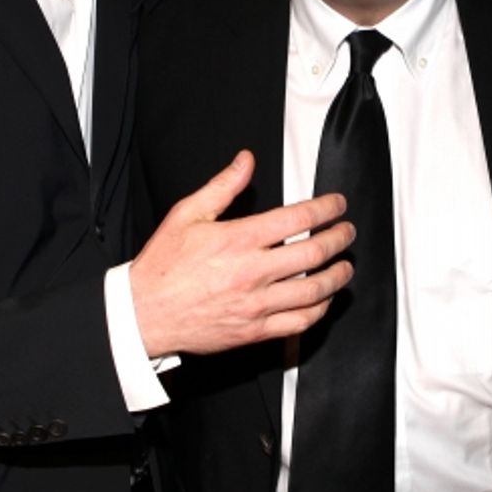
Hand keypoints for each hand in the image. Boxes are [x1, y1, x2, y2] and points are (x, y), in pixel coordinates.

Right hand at [130, 150, 353, 356]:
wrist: (143, 314)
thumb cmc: (162, 265)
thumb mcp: (187, 214)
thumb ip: (223, 186)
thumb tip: (246, 160)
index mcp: (238, 240)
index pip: (297, 219)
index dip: (326, 208)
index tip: (337, 204)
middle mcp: (251, 272)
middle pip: (314, 253)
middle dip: (340, 238)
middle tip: (348, 231)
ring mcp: (255, 304)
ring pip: (314, 290)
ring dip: (338, 275)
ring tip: (346, 265)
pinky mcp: (254, 331)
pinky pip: (299, 322)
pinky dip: (319, 309)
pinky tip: (324, 299)